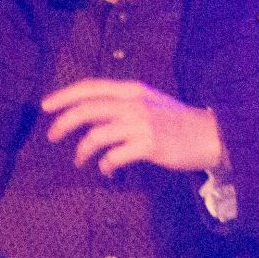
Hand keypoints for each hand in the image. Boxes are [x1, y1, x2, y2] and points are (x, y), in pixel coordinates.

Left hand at [41, 79, 227, 176]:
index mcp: (133, 90)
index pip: (91, 87)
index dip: (65, 95)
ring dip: (82, 150)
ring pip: (97, 135)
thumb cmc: (178, 122)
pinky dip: (105, 165)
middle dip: (64, 122)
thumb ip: (121, 106)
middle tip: (52, 135)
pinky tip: (107, 170)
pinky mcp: (149, 145)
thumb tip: (89, 117)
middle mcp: (135, 104)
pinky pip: (114, 157)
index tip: (46, 106)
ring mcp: (142, 124)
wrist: (212, 135)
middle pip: (88, 109)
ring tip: (79, 160)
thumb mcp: (149, 103)